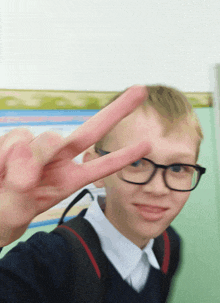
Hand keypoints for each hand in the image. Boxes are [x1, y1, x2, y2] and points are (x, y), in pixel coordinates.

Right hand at [0, 85, 150, 245]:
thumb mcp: (15, 209)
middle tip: (141, 90)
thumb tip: (32, 147)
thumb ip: (23, 183)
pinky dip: (4, 155)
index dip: (123, 156)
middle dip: (116, 112)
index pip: (99, 167)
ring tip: (6, 182)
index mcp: (66, 180)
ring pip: (38, 139)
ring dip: (21, 160)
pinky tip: (0, 169)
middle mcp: (56, 160)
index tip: (147, 144)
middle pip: (89, 131)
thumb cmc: (5, 212)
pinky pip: (13, 139)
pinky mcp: (15, 140)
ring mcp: (36, 148)